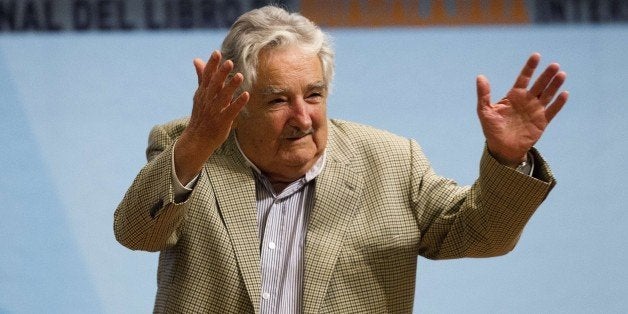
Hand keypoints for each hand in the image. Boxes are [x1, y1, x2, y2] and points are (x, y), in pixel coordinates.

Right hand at [175, 51, 249, 183]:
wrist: (197, 139)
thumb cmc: (201, 115)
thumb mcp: (199, 95)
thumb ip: (202, 77)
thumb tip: (197, 59)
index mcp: (202, 93)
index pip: (206, 76)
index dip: (211, 65)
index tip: (217, 53)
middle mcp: (207, 100)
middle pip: (214, 85)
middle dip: (221, 73)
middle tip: (229, 62)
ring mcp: (214, 111)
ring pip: (223, 97)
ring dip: (231, 86)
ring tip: (240, 75)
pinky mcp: (222, 121)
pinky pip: (231, 111)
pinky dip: (238, 103)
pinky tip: (246, 95)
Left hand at [476, 53, 567, 166]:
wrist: (502, 148)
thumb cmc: (492, 129)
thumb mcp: (485, 111)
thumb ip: (484, 95)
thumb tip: (480, 77)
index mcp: (514, 96)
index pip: (524, 78)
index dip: (530, 68)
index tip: (536, 56)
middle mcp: (527, 101)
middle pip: (539, 85)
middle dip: (546, 75)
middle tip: (554, 65)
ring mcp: (535, 110)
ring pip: (547, 95)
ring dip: (554, 85)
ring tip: (561, 74)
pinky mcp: (542, 122)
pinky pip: (552, 111)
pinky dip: (558, 103)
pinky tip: (564, 94)